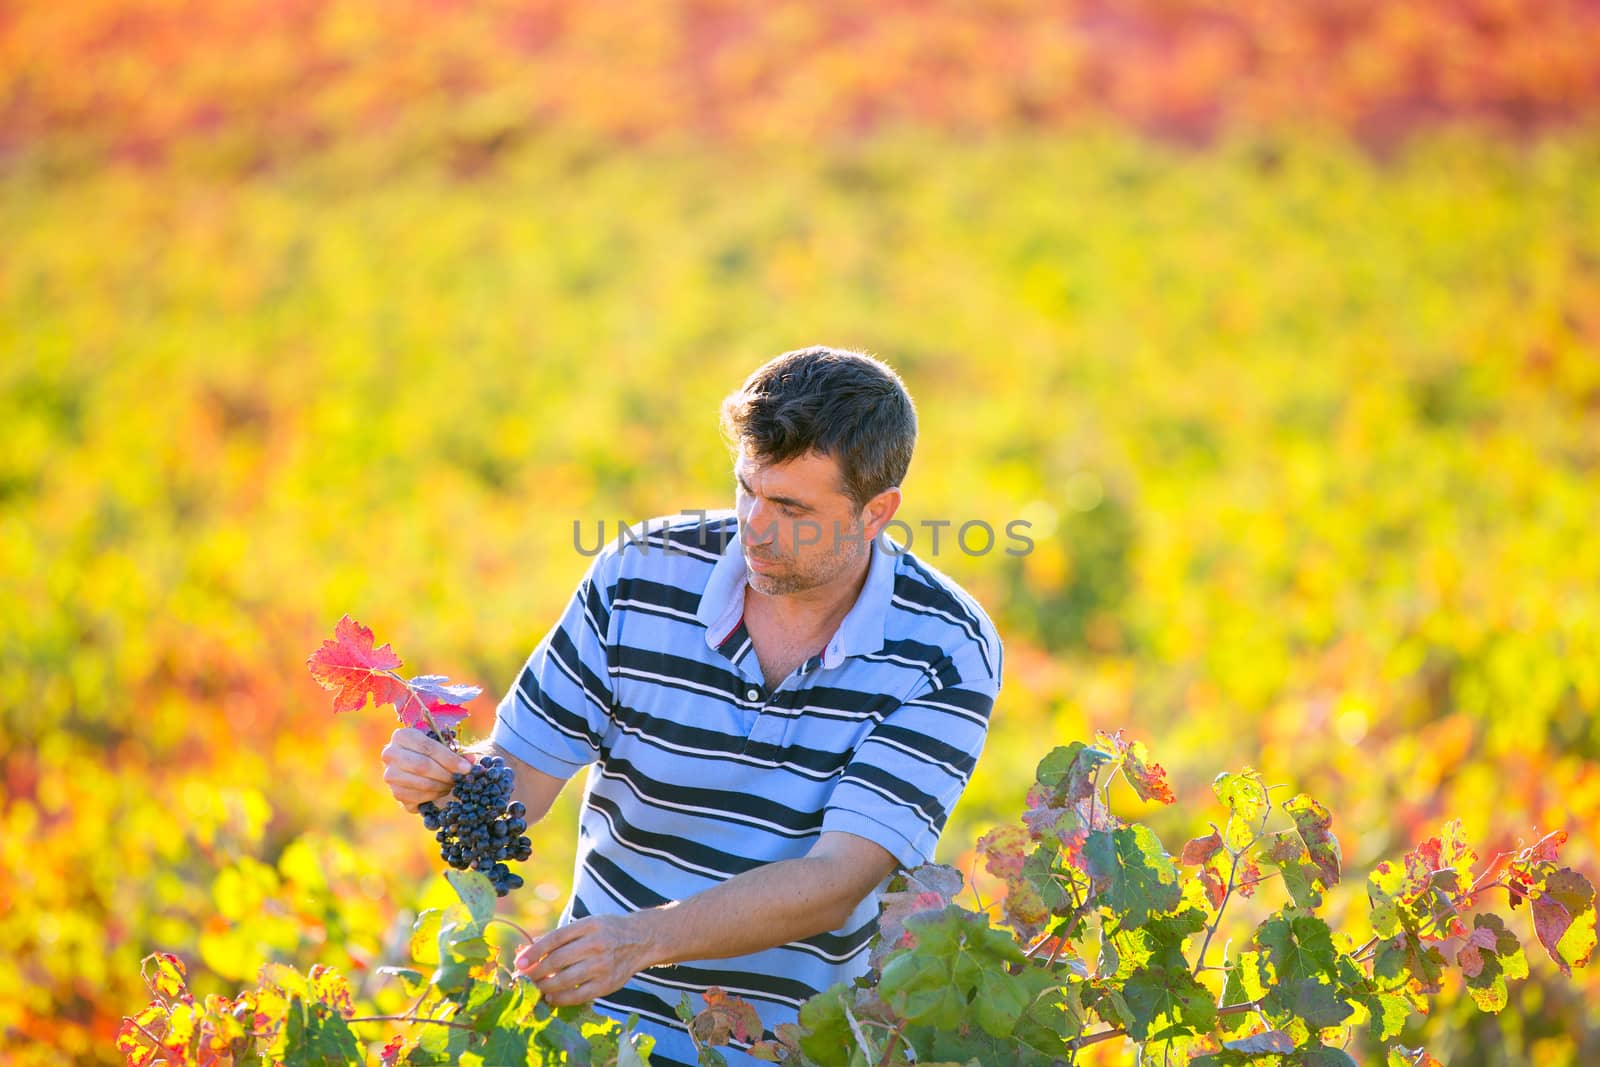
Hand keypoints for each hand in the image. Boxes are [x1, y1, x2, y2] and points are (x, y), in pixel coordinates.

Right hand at [380, 726, 472, 811]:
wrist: (416, 767)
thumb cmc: (433, 753)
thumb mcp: (444, 746)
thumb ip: (458, 752)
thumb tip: (472, 762)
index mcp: (401, 736)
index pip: (427, 747)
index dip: (449, 758)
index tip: (467, 768)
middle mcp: (390, 754)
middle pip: (422, 766)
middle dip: (446, 774)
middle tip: (460, 778)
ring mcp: (390, 775)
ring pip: (421, 783)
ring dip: (442, 786)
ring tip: (453, 784)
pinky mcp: (395, 793)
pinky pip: (417, 798)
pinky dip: (434, 796)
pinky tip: (442, 791)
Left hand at [514, 914, 659, 1006]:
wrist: (641, 940)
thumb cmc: (607, 932)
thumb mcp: (587, 925)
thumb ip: (561, 937)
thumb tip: (530, 950)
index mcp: (589, 925)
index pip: (555, 938)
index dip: (534, 951)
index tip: (519, 962)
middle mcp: (596, 944)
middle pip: (557, 961)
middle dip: (535, 972)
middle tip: (524, 979)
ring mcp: (602, 965)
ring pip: (564, 980)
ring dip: (545, 986)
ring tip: (536, 988)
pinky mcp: (607, 984)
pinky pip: (578, 996)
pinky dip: (560, 999)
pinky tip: (552, 997)